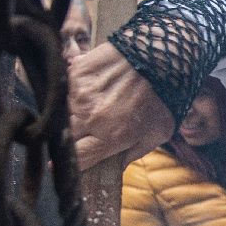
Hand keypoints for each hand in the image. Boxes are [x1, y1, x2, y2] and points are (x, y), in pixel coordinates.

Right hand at [69, 42, 173, 169]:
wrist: (159, 54)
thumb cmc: (162, 97)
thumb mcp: (157, 134)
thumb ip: (132, 155)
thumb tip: (112, 170)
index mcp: (112, 135)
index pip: (78, 158)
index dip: (71, 164)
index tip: (67, 164)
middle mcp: (91, 117)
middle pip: (66, 137)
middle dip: (72, 140)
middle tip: (83, 135)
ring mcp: (79, 94)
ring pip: (63, 115)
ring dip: (73, 117)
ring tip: (93, 109)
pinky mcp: (75, 73)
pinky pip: (65, 92)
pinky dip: (73, 95)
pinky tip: (92, 91)